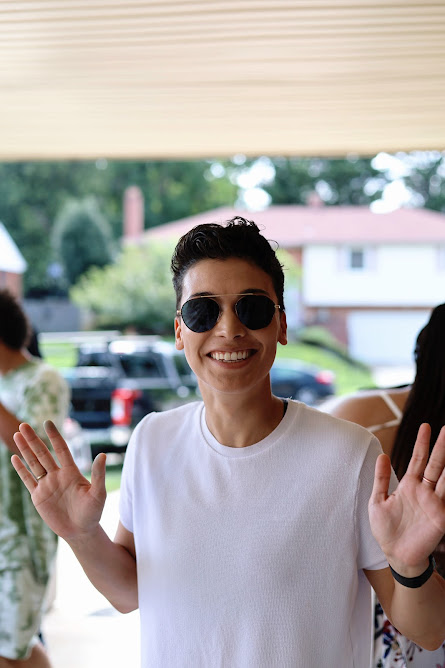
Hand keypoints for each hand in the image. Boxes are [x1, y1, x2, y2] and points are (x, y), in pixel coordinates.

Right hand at [11, 420, 106, 541]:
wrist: (81, 531)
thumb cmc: (93, 512)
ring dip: (25, 450)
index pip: (61, 449)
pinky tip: (15, 458)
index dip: (54, 436)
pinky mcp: (38, 497)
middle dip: (33, 440)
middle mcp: (58, 475)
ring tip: (17, 435)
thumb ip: (98, 474)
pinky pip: (28, 480)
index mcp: (72, 472)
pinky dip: (21, 469)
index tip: (47, 422)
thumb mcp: (98, 493)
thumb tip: (102, 455)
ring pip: (33, 463)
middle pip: (43, 453)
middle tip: (23, 425)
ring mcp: (47, 485)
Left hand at [369, 423, 444, 574]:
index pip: (418, 459)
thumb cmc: (385, 529)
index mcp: (409, 485)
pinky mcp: (441, 517)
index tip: (426, 426)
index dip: (422, 443)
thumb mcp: (377, 501)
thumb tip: (381, 455)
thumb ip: (381, 479)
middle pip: (436, 464)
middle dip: (441, 447)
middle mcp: (424, 491)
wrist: (394, 554)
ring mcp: (434, 503)